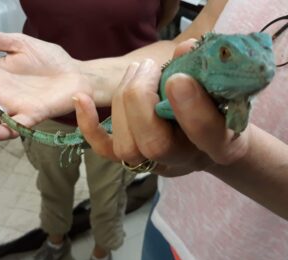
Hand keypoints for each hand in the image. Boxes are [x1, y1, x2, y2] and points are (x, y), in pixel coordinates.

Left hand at [74, 40, 250, 176]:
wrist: (205, 144)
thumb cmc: (218, 111)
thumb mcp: (225, 91)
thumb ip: (207, 71)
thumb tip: (186, 48)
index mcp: (219, 145)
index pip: (205, 135)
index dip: (190, 109)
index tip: (177, 78)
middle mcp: (182, 161)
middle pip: (153, 142)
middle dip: (141, 97)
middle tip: (148, 66)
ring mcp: (152, 163)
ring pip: (125, 144)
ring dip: (123, 100)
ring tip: (135, 71)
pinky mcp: (129, 159)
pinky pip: (104, 148)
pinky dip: (89, 125)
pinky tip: (82, 99)